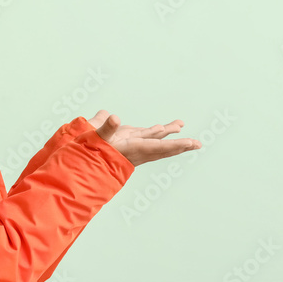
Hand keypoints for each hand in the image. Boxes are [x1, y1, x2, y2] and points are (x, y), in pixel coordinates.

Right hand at [86, 109, 200, 166]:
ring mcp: (134, 147)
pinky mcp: (129, 143)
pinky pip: (148, 138)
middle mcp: (137, 150)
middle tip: (197, 144)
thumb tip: (113, 116)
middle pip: (164, 148)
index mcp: (133, 150)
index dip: (176, 145)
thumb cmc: (91, 153)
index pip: (159, 148)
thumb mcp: (97, 139)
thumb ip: (105, 128)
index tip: (191, 144)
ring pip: (157, 142)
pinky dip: (158, 132)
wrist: (85, 165)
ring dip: (171, 135)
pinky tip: (163, 128)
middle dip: (181, 145)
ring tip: (180, 125)